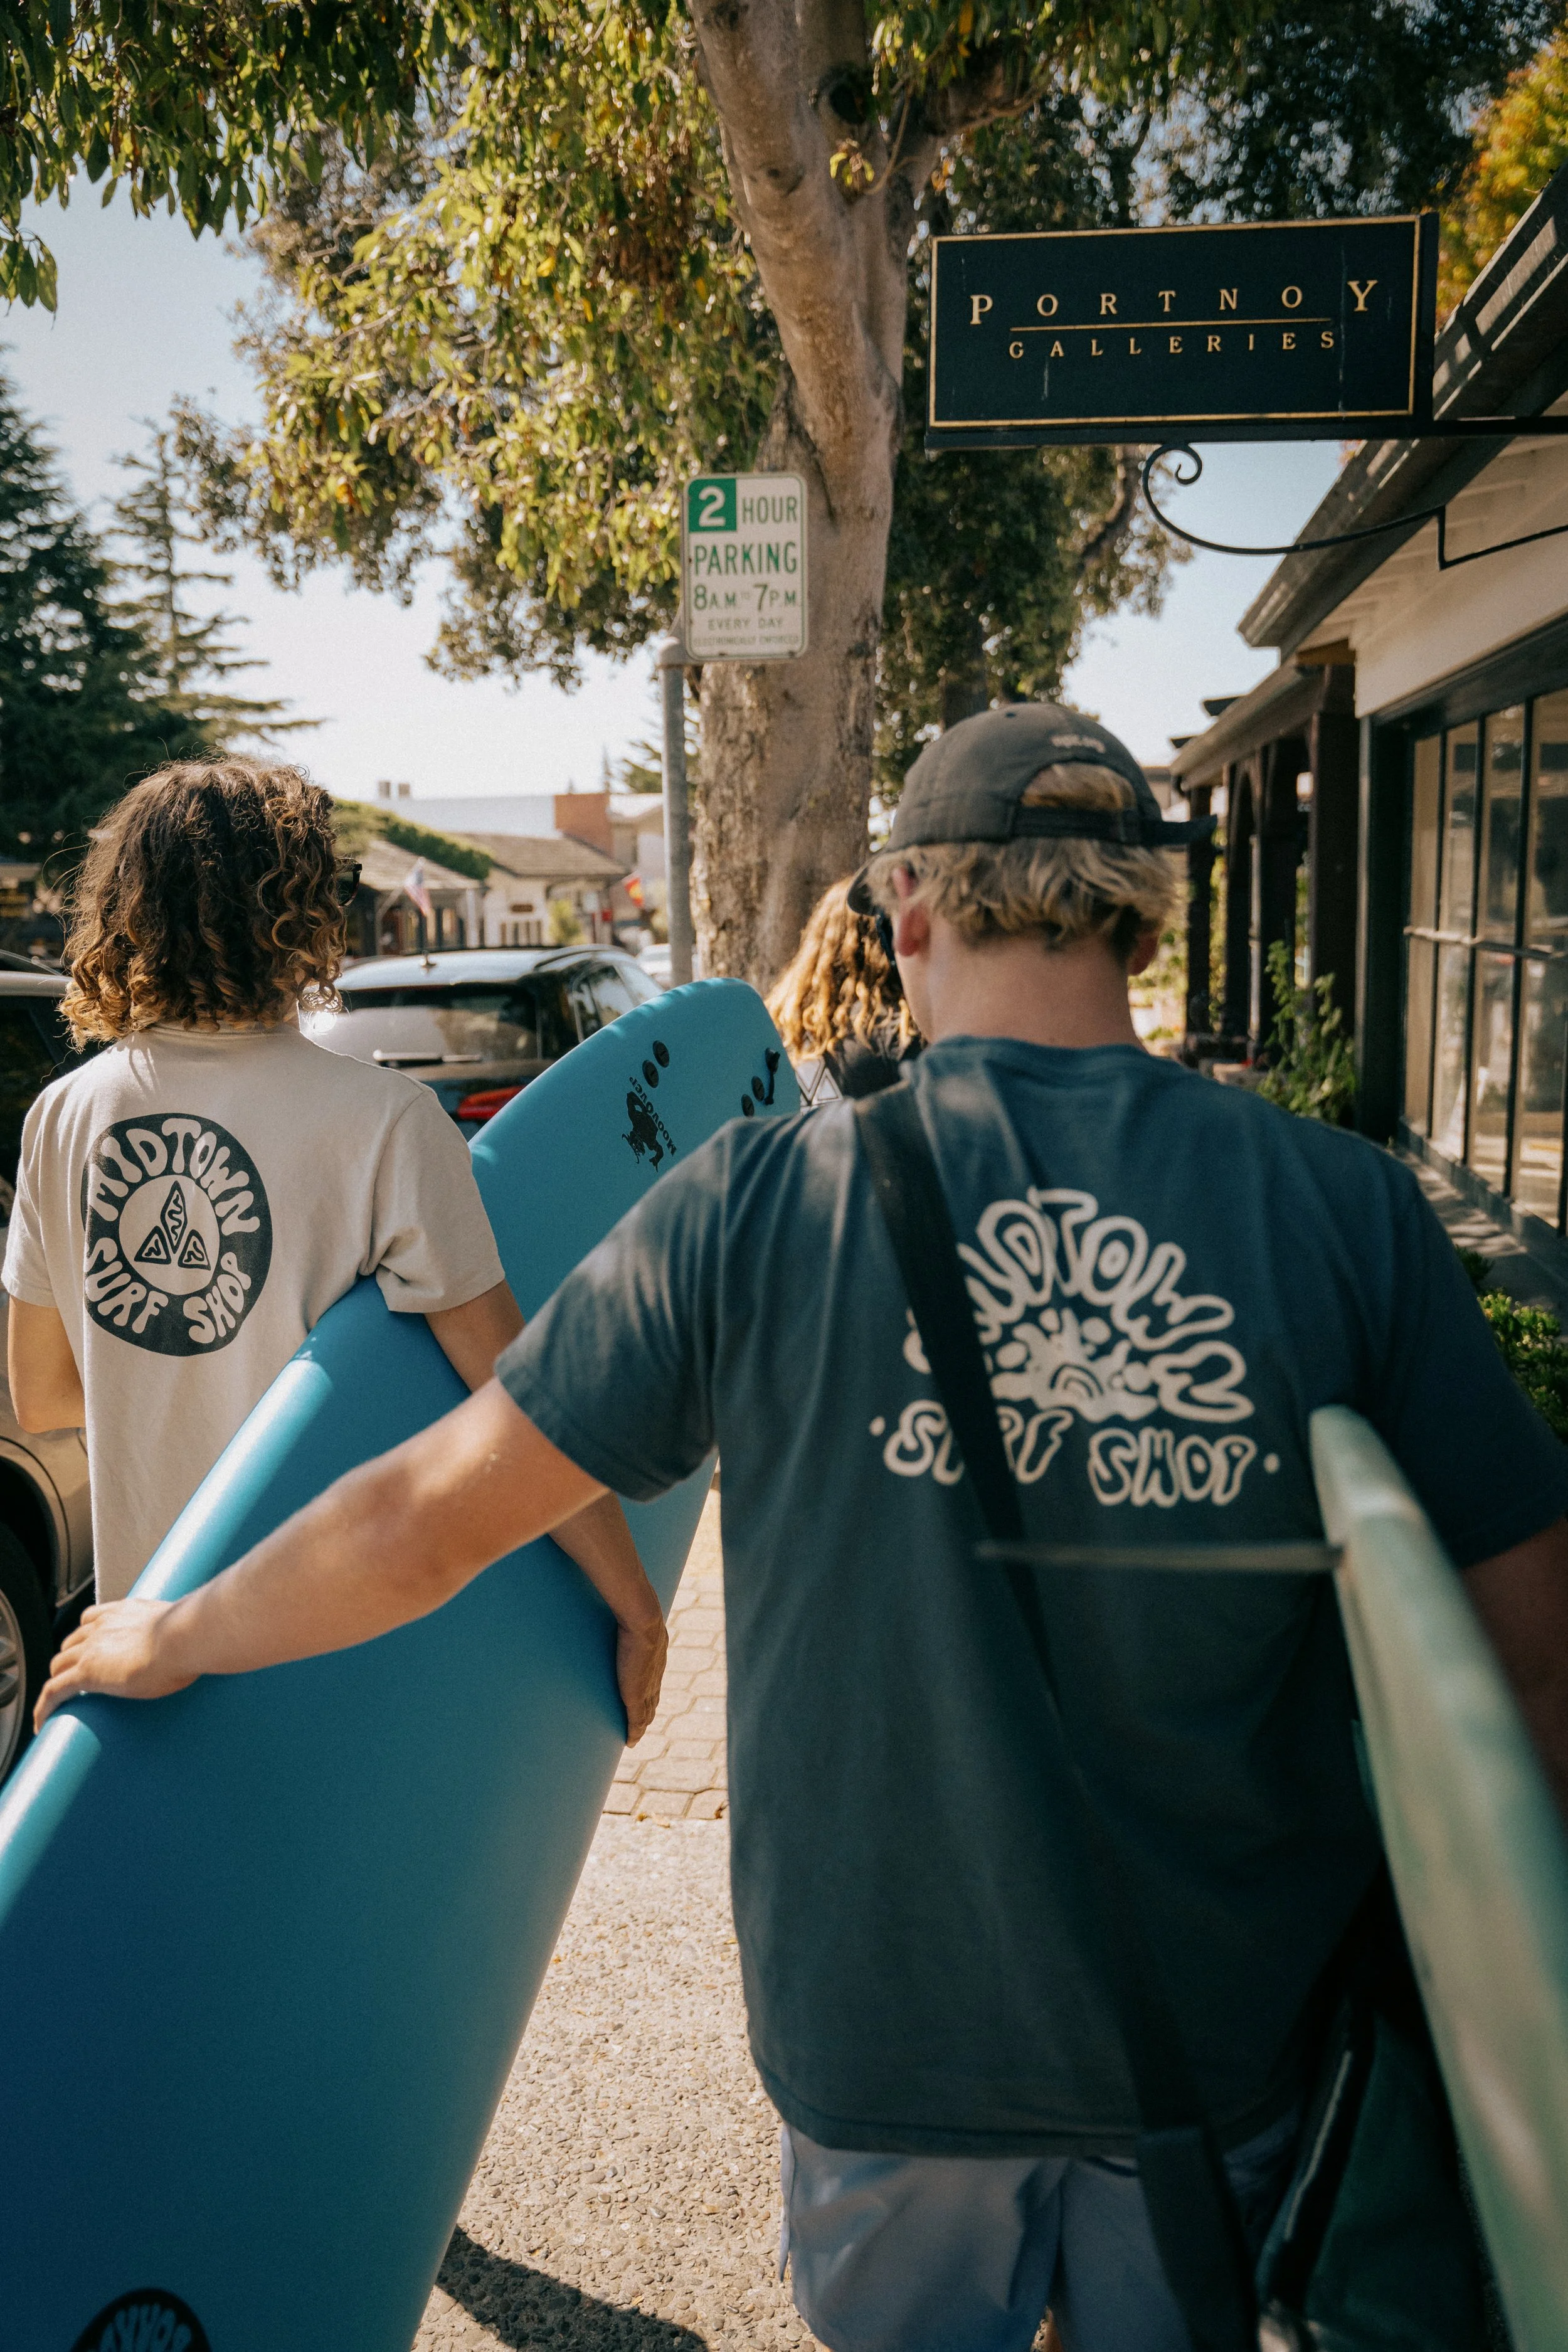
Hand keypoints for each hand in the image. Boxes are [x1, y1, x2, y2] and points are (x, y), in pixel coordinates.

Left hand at [33, 1598, 196, 1730]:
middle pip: (72, 1642)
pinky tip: (42, 1721)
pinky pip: (54, 1691)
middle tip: (77, 1677)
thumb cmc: (191, 1635)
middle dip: (71, 1658)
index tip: (90, 1648)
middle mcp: (103, 1626)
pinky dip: (44, 1706)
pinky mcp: (86, 1673)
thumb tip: (200, 1642)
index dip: (86, 1636)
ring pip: (59, 1665)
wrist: (183, 1638)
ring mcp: (92, 1649)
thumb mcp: (181, 1629)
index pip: (92, 1619)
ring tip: (61, 1700)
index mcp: (124, 1612)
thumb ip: (180, 1632)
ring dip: (59, 1679)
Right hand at [616, 1608, 667, 1745]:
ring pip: (645, 1715)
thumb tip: (618, 1601)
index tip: (643, 1705)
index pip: (653, 1685)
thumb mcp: (636, 1616)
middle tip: (636, 1728)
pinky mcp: (635, 1695)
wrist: (643, 1618)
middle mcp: (655, 1677)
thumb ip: (629, 1615)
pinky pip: (636, 1721)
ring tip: (631, 1737)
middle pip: (652, 1704)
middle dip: (646, 1716)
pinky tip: (630, 1742)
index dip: (649, 1697)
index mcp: (656, 1661)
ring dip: (639, 1727)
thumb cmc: (637, 1612)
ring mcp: (646, 1687)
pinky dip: (634, 1732)